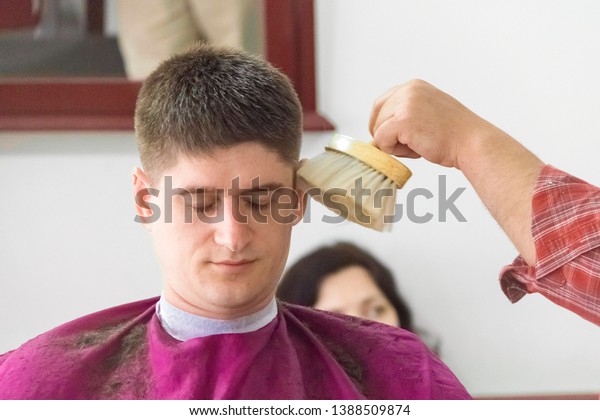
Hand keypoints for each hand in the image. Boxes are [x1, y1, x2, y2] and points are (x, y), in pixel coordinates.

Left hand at [368, 79, 494, 169]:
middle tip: (414, 142)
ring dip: (394, 144)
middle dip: (388, 135)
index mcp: (414, 86)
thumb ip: (402, 117)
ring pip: (378, 130)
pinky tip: (416, 149)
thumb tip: (374, 137)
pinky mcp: (402, 120)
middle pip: (377, 117)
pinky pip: (381, 141)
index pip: (381, 103)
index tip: (396, 136)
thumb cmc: (452, 135)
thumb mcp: (425, 115)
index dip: (383, 123)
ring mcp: (405, 103)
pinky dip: (395, 151)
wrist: (472, 143)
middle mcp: (408, 90)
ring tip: (420, 144)